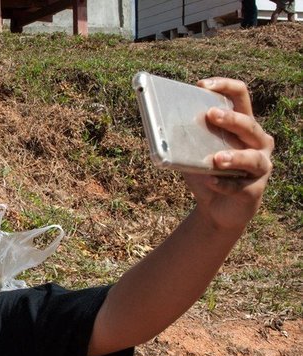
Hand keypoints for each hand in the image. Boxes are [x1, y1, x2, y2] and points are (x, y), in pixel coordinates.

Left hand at [184, 78, 273, 230]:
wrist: (215, 209)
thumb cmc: (205, 174)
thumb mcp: (191, 154)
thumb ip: (183, 139)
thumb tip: (158, 124)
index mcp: (242, 124)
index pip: (239, 96)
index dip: (224, 86)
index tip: (201, 84)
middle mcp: (257, 141)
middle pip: (248, 123)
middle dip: (230, 119)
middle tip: (210, 115)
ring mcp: (260, 165)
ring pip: (252, 157)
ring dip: (234, 157)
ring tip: (216, 159)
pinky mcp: (255, 189)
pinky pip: (239, 186)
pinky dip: (223, 184)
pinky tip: (210, 182)